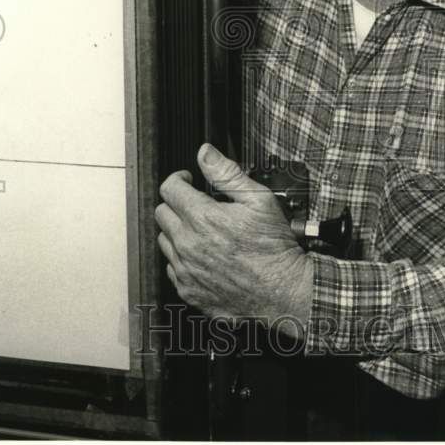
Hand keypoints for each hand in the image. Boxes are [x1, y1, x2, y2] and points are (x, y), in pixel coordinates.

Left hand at [156, 144, 311, 330]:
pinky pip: (172, 267)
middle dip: (176, 203)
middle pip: (162, 213)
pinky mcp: (188, 289)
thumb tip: (206, 153)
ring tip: (201, 231)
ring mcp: (186, 269)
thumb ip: (227, 174)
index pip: (170, 189)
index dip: (179, 179)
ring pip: (164, 241)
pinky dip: (181, 258)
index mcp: (203, 218)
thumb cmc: (274, 248)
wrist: (283, 291)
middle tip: (195, 205)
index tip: (188, 180)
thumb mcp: (259, 200)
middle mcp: (188, 244)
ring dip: (177, 231)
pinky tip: (202, 255)